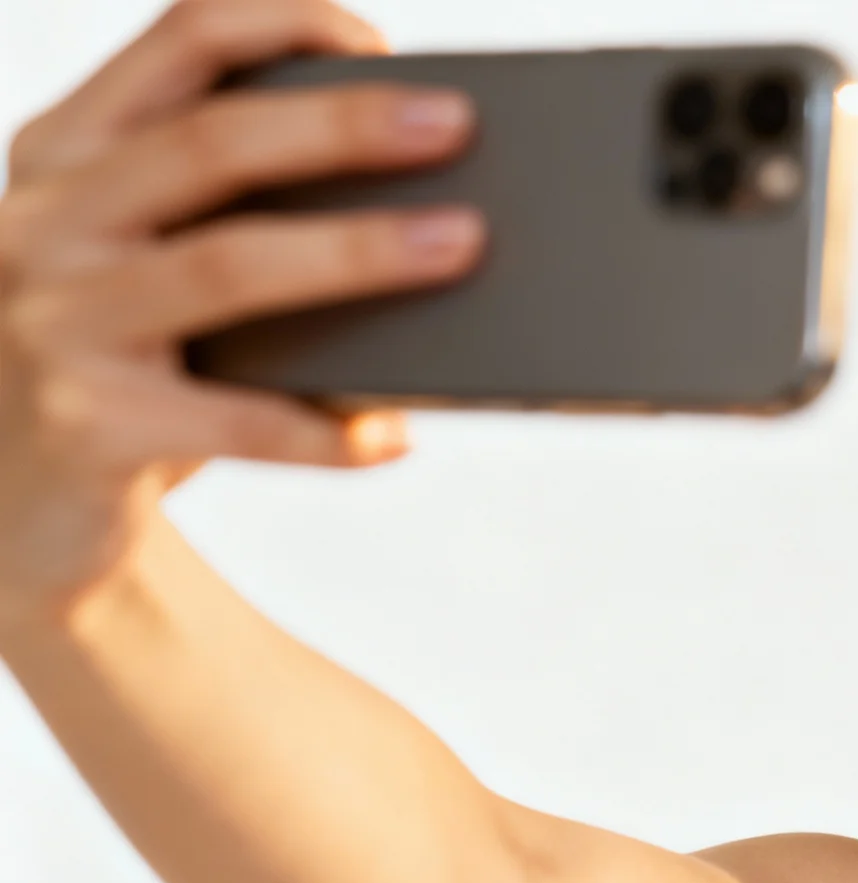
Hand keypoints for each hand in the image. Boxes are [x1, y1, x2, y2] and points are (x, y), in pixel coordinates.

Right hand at [0, 0, 485, 627]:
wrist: (6, 506)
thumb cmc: (114, 361)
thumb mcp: (134, 257)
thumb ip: (221, 209)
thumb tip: (414, 193)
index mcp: (64, 153)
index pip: (178, 40)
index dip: (286, 22)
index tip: (380, 45)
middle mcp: (44, 221)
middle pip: (211, 143)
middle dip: (344, 124)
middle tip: (457, 125)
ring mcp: (54, 323)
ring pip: (227, 264)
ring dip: (356, 251)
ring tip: (460, 243)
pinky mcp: (85, 425)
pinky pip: (234, 422)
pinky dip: (324, 431)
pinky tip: (392, 435)